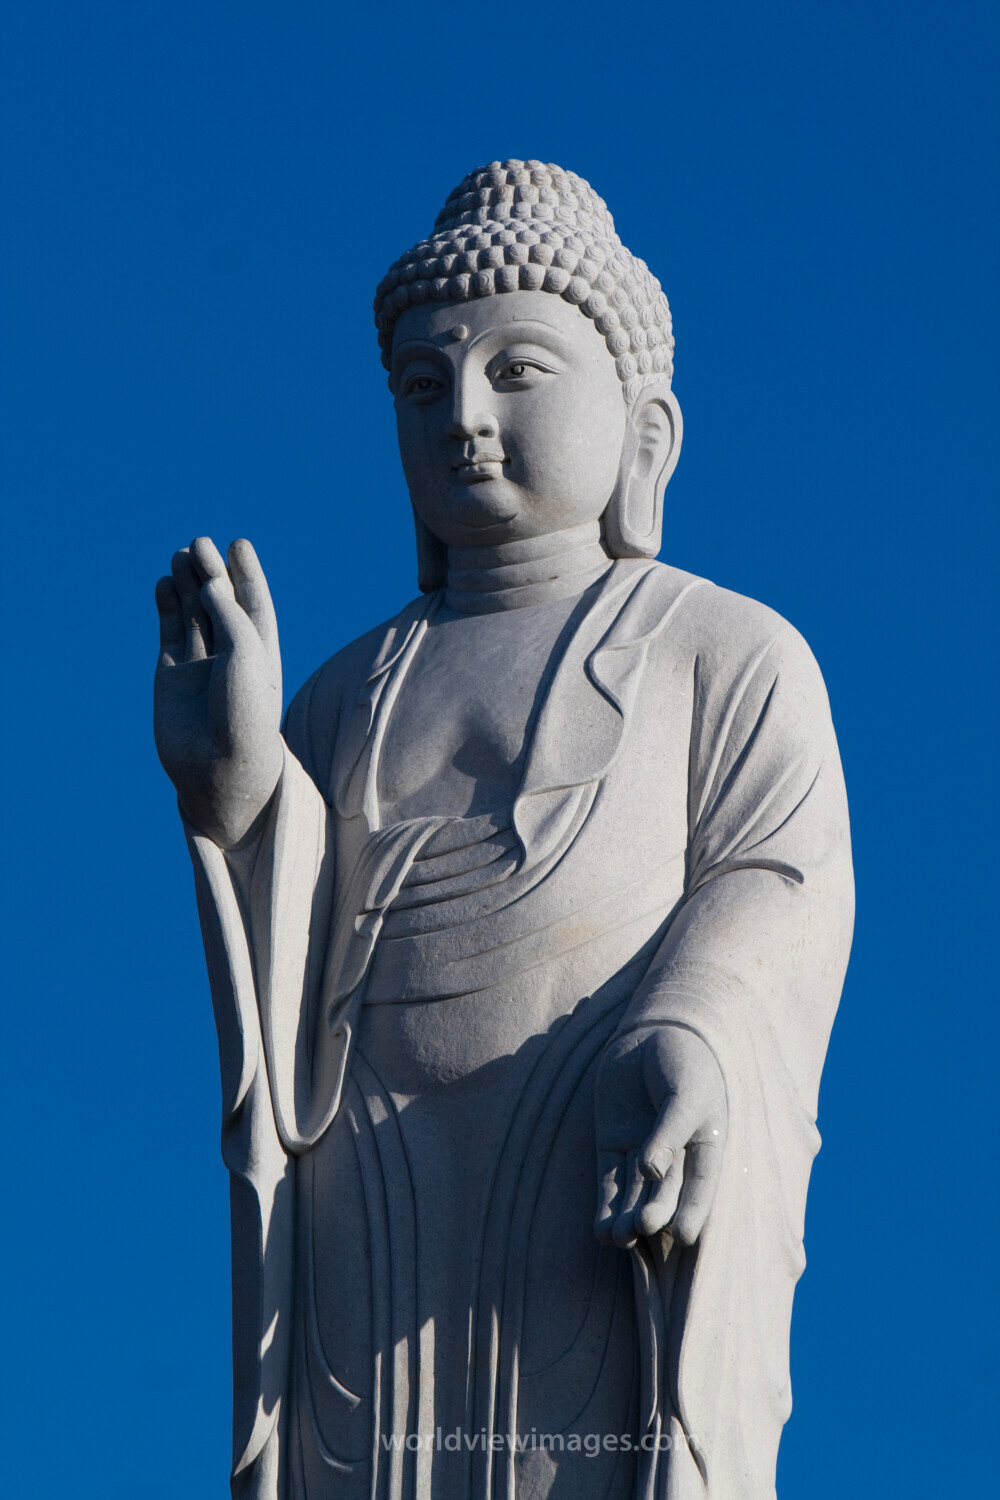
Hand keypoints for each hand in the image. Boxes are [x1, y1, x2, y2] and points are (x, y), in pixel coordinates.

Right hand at [153, 537, 282, 847]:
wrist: (220, 767)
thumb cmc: (245, 710)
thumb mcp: (245, 652)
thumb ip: (227, 613)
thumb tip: (207, 580)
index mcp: (261, 651)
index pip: (254, 604)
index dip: (246, 573)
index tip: (238, 544)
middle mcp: (231, 656)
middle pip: (220, 603)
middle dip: (210, 572)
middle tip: (200, 542)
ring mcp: (200, 667)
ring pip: (193, 615)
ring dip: (186, 584)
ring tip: (180, 554)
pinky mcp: (171, 677)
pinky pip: (170, 633)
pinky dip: (166, 608)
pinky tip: (163, 583)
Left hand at [594, 1023, 726, 1248]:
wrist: (651, 1030)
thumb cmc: (682, 1061)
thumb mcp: (685, 1093)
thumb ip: (669, 1130)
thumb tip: (650, 1171)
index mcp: (705, 1144)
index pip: (700, 1185)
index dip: (693, 1211)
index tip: (682, 1236)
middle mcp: (674, 1155)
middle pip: (664, 1192)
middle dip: (654, 1212)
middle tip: (642, 1227)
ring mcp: (642, 1150)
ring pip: (635, 1193)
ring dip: (627, 1216)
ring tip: (618, 1237)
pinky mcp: (613, 1143)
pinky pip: (609, 1180)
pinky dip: (606, 1205)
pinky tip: (601, 1230)